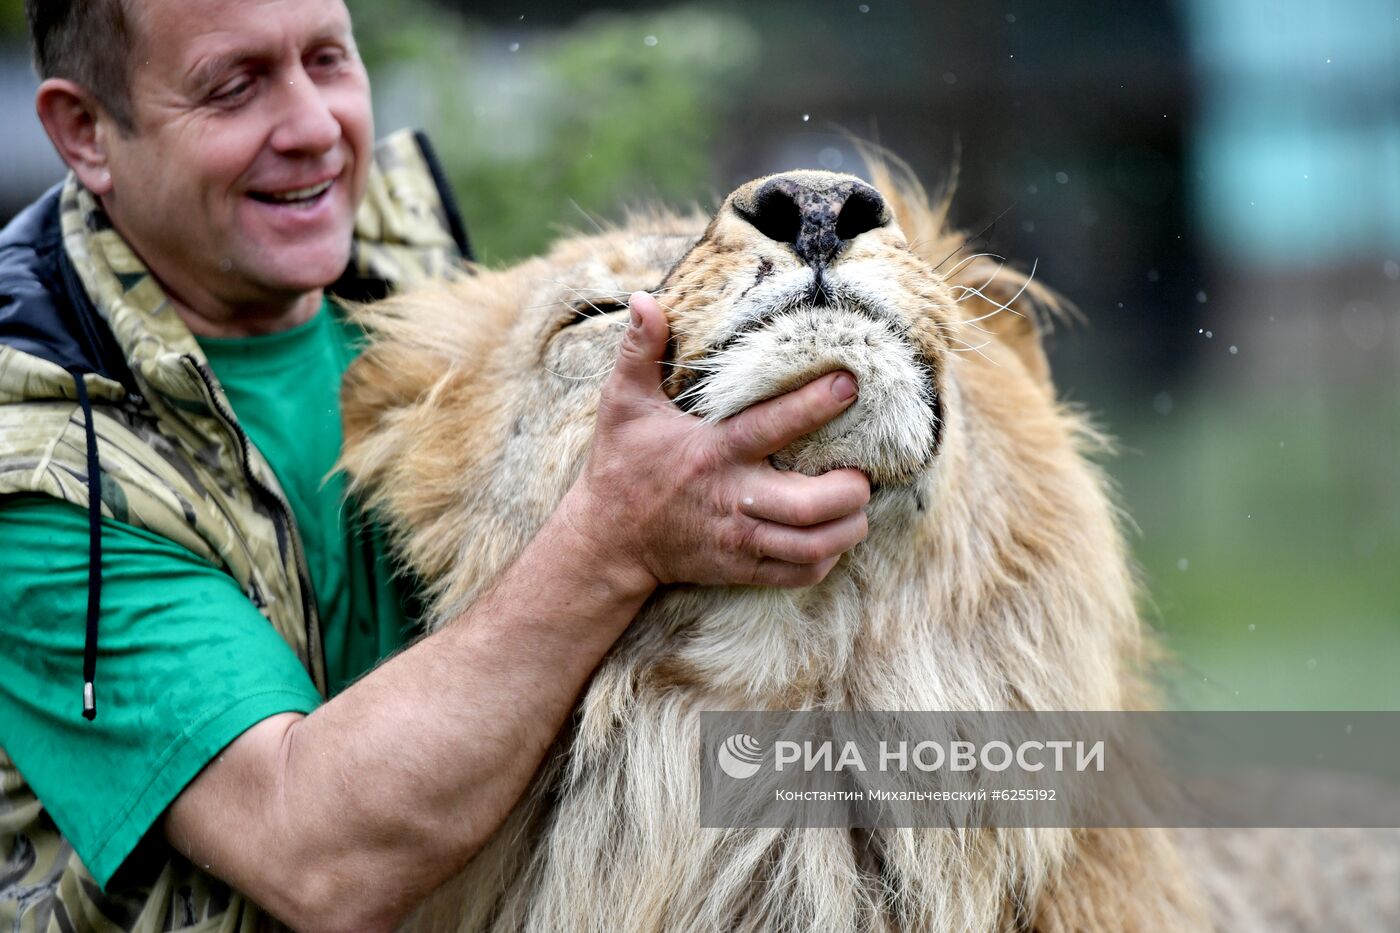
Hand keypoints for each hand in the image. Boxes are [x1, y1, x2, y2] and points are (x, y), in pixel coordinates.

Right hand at [558, 291, 870, 592]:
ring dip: (848, 527)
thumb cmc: (622, 465)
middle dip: (850, 490)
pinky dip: (827, 557)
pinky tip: (833, 535)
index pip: (772, 427)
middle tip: (864, 470)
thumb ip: (639, 351)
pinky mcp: (742, 568)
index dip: (814, 406)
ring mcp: (740, 539)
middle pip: (809, 506)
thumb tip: (644, 299)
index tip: (849, 385)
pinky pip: (800, 572)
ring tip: (857, 503)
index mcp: (712, 452)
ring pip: (812, 546)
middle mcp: (732, 499)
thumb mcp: (622, 404)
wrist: (608, 541)